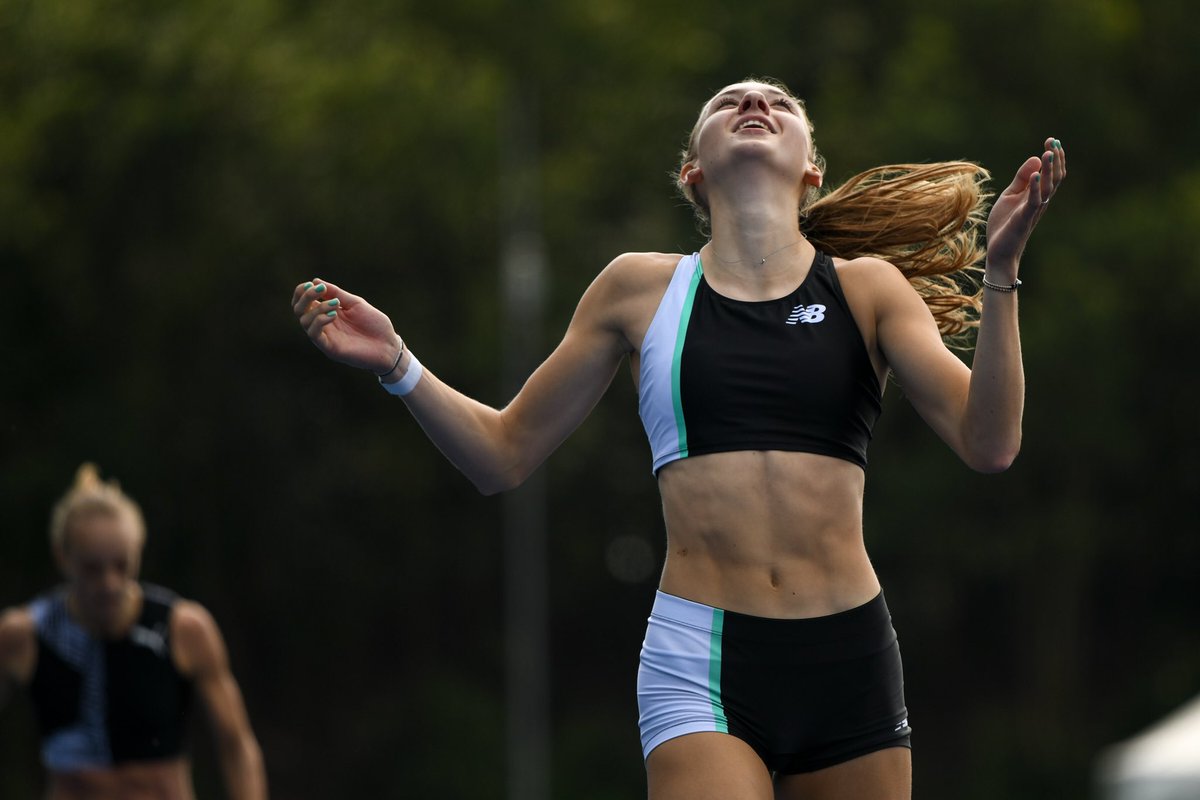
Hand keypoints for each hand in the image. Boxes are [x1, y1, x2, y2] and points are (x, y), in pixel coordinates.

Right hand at [291, 278, 401, 373]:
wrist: (389, 345)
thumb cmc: (374, 324)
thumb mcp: (355, 303)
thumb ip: (336, 293)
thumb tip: (315, 281)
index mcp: (327, 312)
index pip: (304, 302)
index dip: (302, 291)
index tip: (312, 284)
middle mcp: (322, 325)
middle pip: (299, 310)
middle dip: (305, 296)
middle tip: (319, 290)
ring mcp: (325, 337)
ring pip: (304, 321)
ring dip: (317, 308)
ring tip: (335, 304)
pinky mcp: (330, 348)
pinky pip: (314, 335)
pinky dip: (319, 321)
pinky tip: (333, 315)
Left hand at [985, 137, 1065, 275]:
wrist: (999, 250)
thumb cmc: (1005, 224)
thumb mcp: (1010, 195)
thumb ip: (1022, 178)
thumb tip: (1035, 157)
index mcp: (1037, 194)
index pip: (1051, 173)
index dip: (1054, 157)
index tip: (1051, 140)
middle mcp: (1040, 201)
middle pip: (1054, 178)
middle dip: (1055, 159)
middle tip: (1053, 141)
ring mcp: (1033, 210)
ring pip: (1048, 187)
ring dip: (1049, 170)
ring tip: (1048, 153)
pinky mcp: (1024, 218)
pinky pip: (1034, 201)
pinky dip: (1035, 187)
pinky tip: (1036, 174)